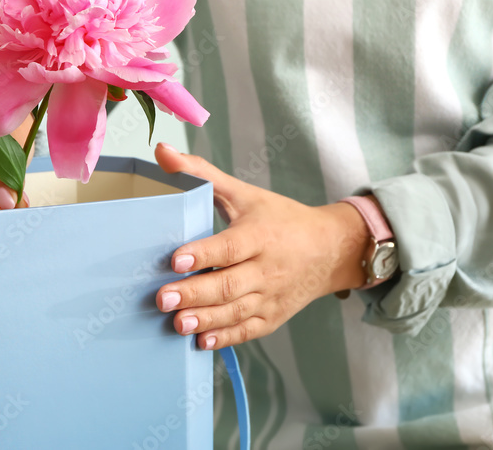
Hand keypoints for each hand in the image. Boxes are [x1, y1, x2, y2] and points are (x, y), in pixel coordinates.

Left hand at [154, 143, 368, 349]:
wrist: (330, 249)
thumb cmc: (279, 218)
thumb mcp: (244, 192)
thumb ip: (200, 173)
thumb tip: (162, 151)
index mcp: (260, 235)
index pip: (230, 246)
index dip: (204, 253)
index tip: (176, 260)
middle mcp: (268, 269)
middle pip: (230, 284)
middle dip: (195, 293)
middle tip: (163, 299)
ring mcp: (272, 296)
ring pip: (237, 311)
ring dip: (206, 319)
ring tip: (177, 322)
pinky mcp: (273, 316)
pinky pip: (249, 330)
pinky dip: (226, 337)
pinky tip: (201, 341)